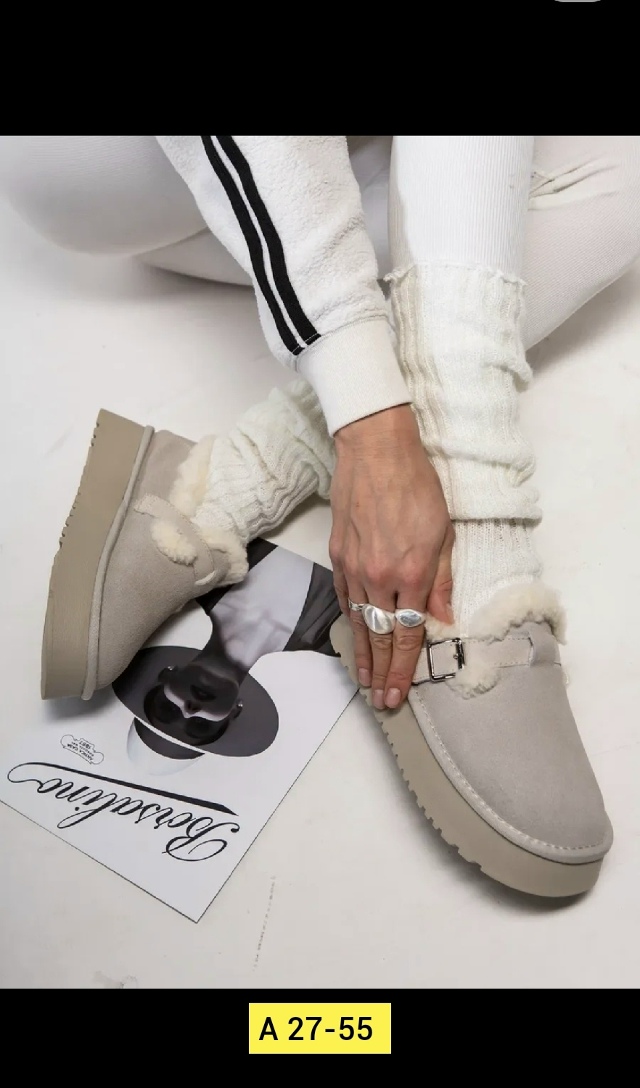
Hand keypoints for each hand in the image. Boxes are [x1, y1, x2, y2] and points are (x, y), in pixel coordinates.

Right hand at [330, 405, 453, 710]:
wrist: (376, 451)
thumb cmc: (417, 486)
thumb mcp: (443, 533)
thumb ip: (442, 581)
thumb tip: (443, 621)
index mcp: (410, 574)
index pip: (407, 635)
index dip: (404, 669)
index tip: (399, 695)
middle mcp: (377, 577)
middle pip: (380, 637)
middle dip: (381, 673)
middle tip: (380, 701)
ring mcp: (353, 568)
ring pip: (358, 623)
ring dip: (363, 656)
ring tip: (365, 681)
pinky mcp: (338, 556)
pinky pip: (343, 599)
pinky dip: (350, 623)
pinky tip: (355, 638)